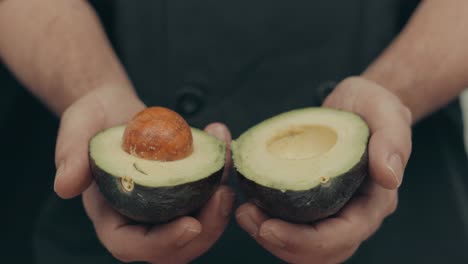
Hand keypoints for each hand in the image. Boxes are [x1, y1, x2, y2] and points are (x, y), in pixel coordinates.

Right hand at [54, 87, 234, 262]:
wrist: (114, 109)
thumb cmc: (92, 119)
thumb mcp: (77, 128)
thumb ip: (70, 155)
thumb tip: (64, 187)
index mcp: (111, 217)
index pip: (133, 246)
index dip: (163, 243)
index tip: (191, 224)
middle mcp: (141, 219)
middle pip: (178, 247)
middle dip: (208, 228)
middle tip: (224, 193)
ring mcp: (166, 208)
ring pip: (203, 223)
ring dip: (222, 201)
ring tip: (226, 160)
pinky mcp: (185, 190)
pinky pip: (209, 192)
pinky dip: (221, 171)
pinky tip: (223, 141)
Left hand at [236, 77, 411, 263]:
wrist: (357, 105)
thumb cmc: (372, 106)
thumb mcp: (385, 110)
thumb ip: (392, 140)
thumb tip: (390, 176)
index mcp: (375, 201)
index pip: (342, 237)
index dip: (304, 241)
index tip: (268, 227)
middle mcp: (356, 215)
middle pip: (320, 252)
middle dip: (281, 244)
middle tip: (246, 215)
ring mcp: (335, 211)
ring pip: (304, 247)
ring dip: (270, 238)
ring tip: (244, 212)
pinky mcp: (316, 204)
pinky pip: (293, 227)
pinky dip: (269, 223)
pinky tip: (250, 203)